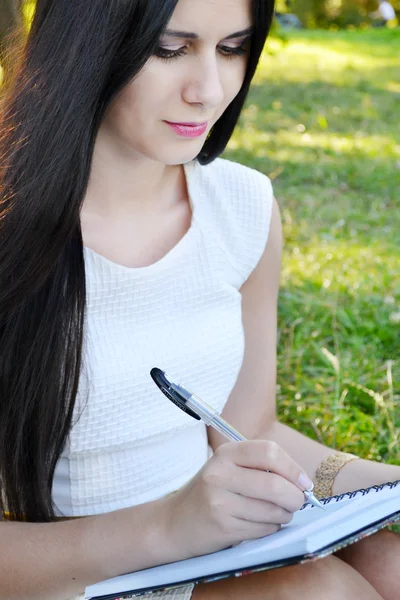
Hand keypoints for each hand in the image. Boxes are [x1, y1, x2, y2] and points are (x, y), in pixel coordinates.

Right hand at [159, 440, 311, 559]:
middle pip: (275, 484)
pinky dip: (270, 529)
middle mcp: (220, 474)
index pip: (269, 452)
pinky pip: (262, 529)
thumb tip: (303, 482)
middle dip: (295, 498)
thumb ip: (260, 468)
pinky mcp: (222, 526)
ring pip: (272, 511)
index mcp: (226, 453)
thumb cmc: (210, 494)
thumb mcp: (228, 469)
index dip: (294, 468)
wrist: (174, 523)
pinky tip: (258, 525)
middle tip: (297, 503)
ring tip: (276, 514)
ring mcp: (219, 501)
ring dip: (283, 516)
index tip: (305, 483)